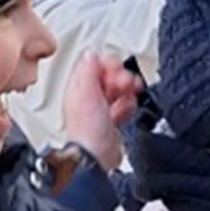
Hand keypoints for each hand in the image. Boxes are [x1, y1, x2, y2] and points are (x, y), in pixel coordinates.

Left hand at [61, 51, 136, 171]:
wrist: (97, 156)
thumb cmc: (88, 130)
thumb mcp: (87, 94)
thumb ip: (89, 71)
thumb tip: (91, 55)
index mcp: (79, 87)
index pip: (94, 64)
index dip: (108, 63)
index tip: (116, 69)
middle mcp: (88, 96)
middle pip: (108, 75)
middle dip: (121, 77)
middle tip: (125, 84)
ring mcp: (100, 108)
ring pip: (118, 89)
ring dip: (127, 90)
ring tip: (130, 95)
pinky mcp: (112, 119)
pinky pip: (124, 104)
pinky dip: (129, 105)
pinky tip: (128, 109)